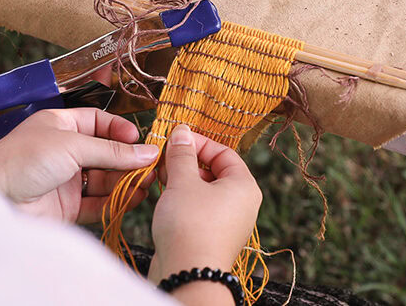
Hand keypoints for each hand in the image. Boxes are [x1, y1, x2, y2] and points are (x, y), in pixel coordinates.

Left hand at [0, 108, 158, 222]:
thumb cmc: (23, 159)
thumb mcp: (71, 146)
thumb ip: (110, 151)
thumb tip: (146, 152)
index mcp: (61, 125)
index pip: (99, 122)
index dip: (120, 130)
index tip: (139, 140)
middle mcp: (65, 151)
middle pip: (106, 153)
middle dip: (128, 159)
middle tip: (152, 165)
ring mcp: (67, 179)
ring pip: (105, 179)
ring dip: (126, 181)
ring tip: (147, 183)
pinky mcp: (68, 206)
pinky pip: (99, 203)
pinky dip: (117, 201)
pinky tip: (133, 198)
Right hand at [148, 124, 261, 286]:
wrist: (188, 274)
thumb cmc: (190, 225)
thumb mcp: (183, 181)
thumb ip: (181, 153)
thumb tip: (182, 131)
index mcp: (244, 185)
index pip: (224, 152)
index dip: (198, 142)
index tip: (175, 138)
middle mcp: (242, 203)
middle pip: (214, 171)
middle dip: (187, 162)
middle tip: (164, 159)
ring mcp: (228, 222)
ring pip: (204, 190)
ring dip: (182, 180)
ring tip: (161, 178)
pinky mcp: (213, 236)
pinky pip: (200, 208)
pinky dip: (183, 199)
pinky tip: (165, 198)